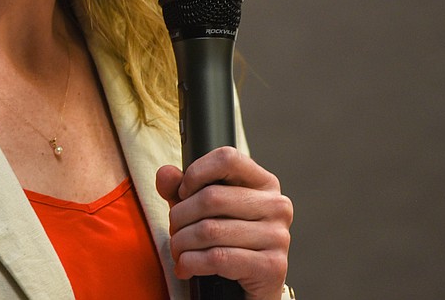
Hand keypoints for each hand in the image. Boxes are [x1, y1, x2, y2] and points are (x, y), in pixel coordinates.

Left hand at [156, 146, 291, 299]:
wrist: (248, 291)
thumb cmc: (227, 244)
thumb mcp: (200, 211)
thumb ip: (181, 189)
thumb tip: (166, 174)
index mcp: (264, 183)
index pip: (228, 158)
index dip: (196, 173)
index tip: (183, 192)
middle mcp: (277, 205)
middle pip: (211, 197)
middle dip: (180, 216)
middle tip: (174, 231)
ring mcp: (278, 236)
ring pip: (210, 230)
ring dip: (182, 243)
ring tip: (178, 251)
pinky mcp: (272, 266)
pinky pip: (218, 258)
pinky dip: (191, 263)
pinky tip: (186, 267)